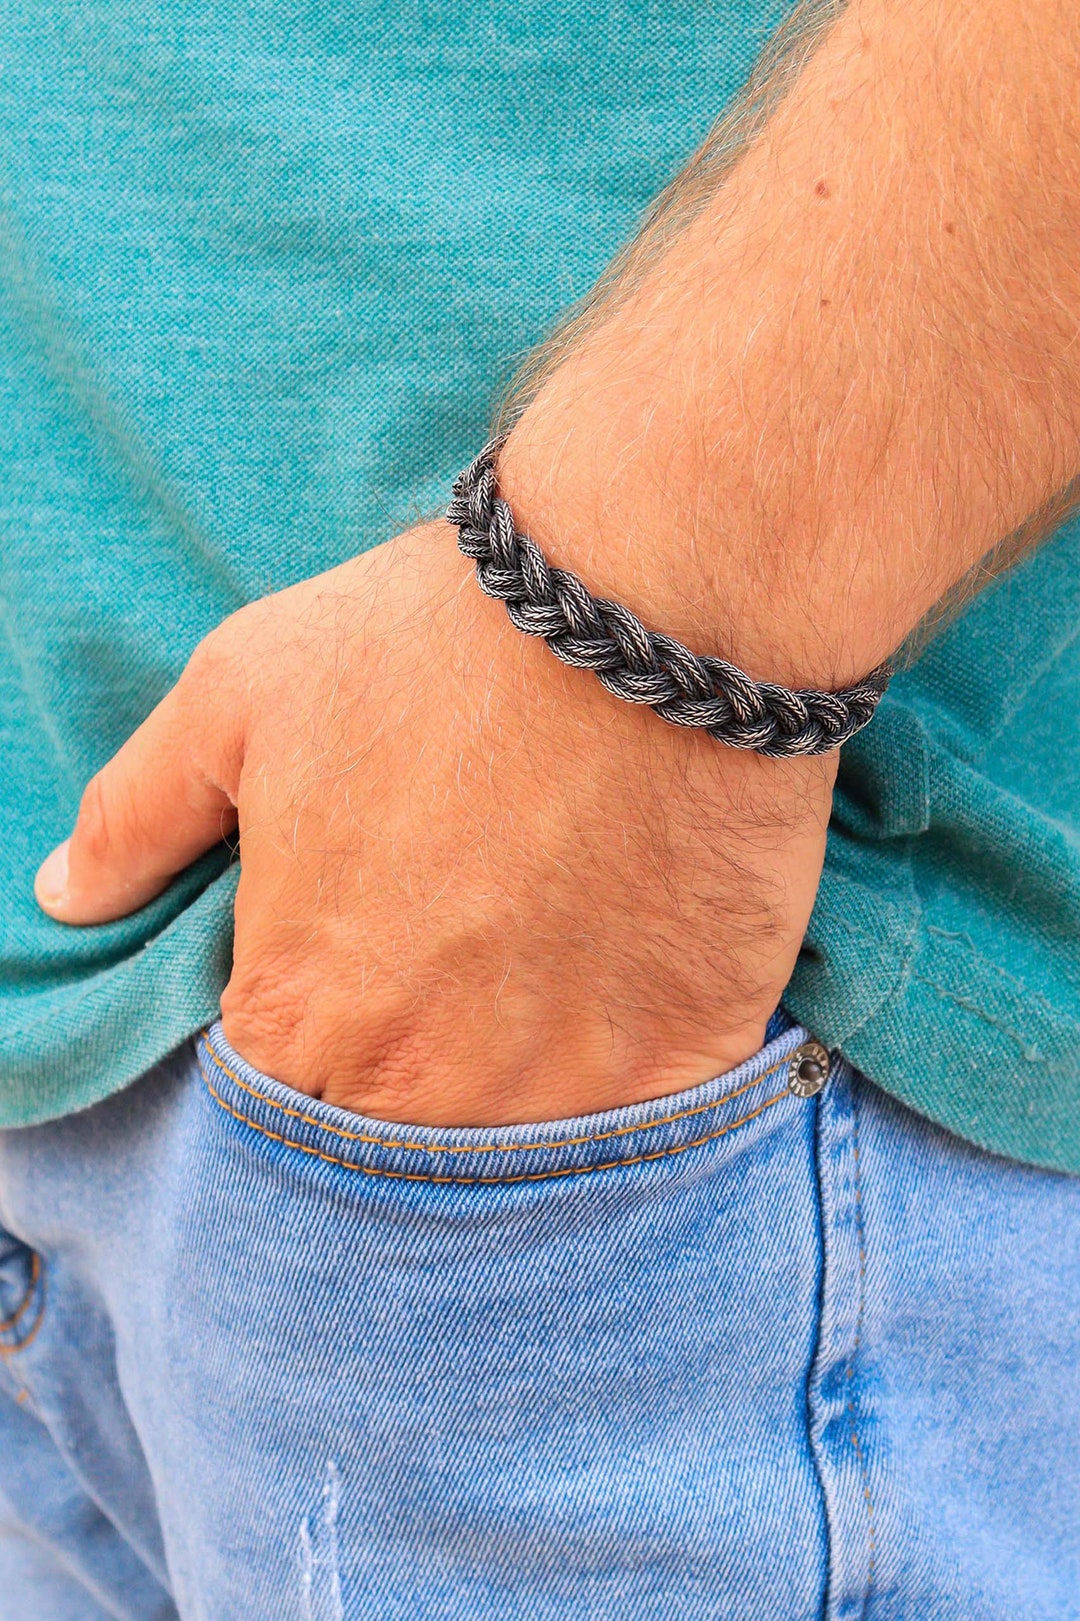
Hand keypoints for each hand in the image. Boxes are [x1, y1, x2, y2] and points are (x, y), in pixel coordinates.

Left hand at [34, 524, 832, 1125]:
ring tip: (549, 954)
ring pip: (521, 1141)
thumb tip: (70, 898)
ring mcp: (560, 1089)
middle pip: (400, 1129)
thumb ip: (139, 815)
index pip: (277, 1091)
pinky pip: (641, 1119)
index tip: (372, 953)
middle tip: (469, 948)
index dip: (320, 1022)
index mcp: (300, 1013)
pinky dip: (630, 1066)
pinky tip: (629, 973)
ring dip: (525, 1073)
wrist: (649, 605)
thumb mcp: (239, 692)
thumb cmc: (431, 643)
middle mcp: (423, 1084)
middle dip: (418, 1055)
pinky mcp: (680, 1064)